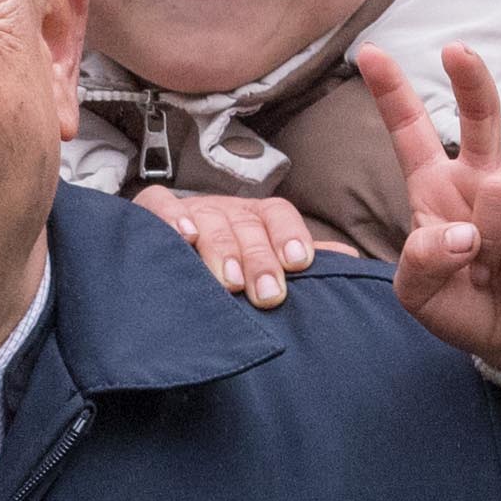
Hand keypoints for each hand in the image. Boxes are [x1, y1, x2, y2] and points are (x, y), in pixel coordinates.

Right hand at [137, 183, 320, 307]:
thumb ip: (297, 261)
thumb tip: (350, 261)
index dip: (289, 235)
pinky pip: (160, 206)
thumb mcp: (263, 257)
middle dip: (258, 258)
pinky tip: (183, 238)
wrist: (166, 246)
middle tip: (266, 294)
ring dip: (221, 250)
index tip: (299, 263)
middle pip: (247, 225)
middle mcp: (226, 210)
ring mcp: (189, 211)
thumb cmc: (225, 260)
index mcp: (256, 218)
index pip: (278, 215)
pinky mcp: (151, 212)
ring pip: (210, 222)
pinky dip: (171, 219)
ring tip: (230, 284)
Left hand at [365, 52, 500, 389]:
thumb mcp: (418, 294)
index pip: (411, 132)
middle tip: (455, 51)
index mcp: (435, 188)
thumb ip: (421, 262)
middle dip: (470, 79)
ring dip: (488, 252)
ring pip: (495, 195)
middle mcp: (479, 179)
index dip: (391, 92)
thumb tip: (463, 234)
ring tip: (492, 277)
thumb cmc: (463, 307)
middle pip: (480, 114)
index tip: (369, 53)